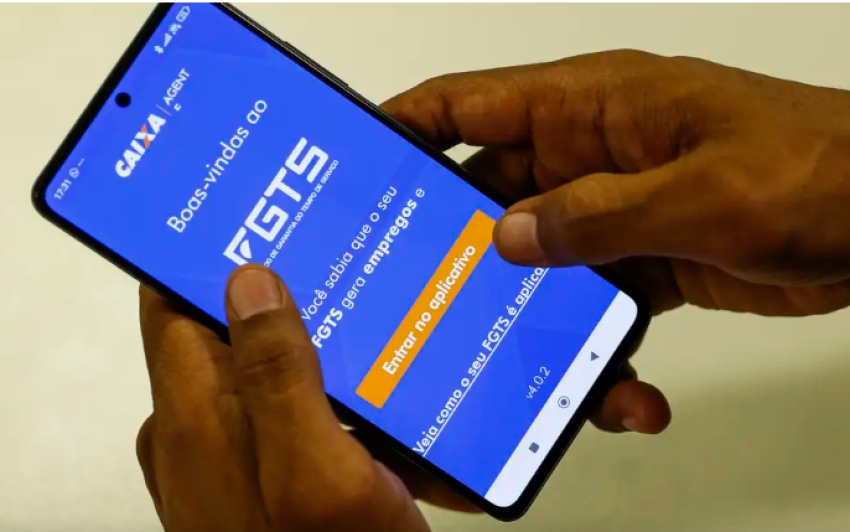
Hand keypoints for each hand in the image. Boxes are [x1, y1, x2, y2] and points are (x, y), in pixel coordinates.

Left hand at [136, 265, 476, 531]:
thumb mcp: (316, 477)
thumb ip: (278, 378)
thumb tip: (248, 284)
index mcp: (196, 420)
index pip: (172, 305)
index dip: (203, 252)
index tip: (253, 207)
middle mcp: (206, 435)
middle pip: (235, 332)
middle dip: (293, 293)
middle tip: (348, 253)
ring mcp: (242, 461)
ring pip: (281, 371)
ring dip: (332, 347)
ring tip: (387, 312)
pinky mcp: (278, 481)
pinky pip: (308, 416)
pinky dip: (348, 399)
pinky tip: (397, 395)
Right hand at [383, 50, 849, 316]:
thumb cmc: (822, 172)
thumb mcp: (702, 193)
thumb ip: (597, 216)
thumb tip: (507, 237)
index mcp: (595, 107)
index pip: (473, 105)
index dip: (408, 126)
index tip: (358, 163)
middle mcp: (594, 153)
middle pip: (494, 191)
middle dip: (455, 240)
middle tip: (413, 287)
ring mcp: (619, 207)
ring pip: (540, 256)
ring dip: (527, 305)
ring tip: (511, 354)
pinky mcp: (648, 256)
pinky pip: (593, 298)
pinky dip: (592, 340)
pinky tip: (611, 384)